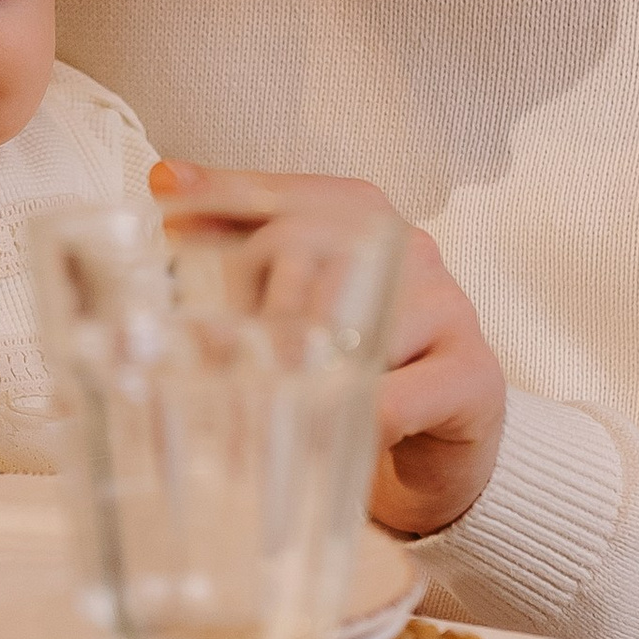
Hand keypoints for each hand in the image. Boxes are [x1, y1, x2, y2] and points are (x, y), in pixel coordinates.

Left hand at [148, 161, 506, 538]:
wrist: (442, 445)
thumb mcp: (296, 314)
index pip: (287, 193)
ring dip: (288, 368)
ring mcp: (447, 306)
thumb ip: (239, 270)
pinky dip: (346, 419)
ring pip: (348, 319)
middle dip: (242, 299)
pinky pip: (396, 396)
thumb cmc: (360, 369)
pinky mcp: (471, 375)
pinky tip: (320, 436)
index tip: (166, 196)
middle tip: (204, 354)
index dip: (224, 194)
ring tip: (247, 407)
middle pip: (305, 245)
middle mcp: (408, 248)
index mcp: (362, 220)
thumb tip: (166, 209)